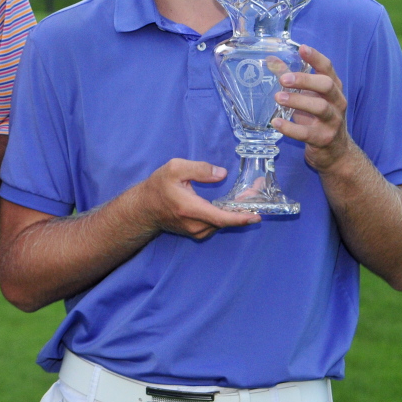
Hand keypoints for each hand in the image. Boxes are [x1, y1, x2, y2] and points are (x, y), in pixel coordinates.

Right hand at [138, 159, 260, 238]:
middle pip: (226, 219)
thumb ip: (199, 169)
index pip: (221, 218)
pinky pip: (216, 224)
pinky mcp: (197, 233)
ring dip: (235, 212)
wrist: (144, 208)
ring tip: (246, 196)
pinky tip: (230, 205)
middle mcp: (196, 224)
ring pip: (222, 222)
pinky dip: (226, 216)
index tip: (257, 216)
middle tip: (257, 192)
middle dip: (243, 207)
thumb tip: (221, 174)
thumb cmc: (159, 186)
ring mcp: (196, 231)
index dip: (240, 218)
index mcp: (191, 209)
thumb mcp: (175, 168)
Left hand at [273, 44, 354, 171]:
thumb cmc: (318, 118)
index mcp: (333, 89)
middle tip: (283, 79)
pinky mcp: (324, 139)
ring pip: (320, 107)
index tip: (302, 48)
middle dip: (305, 80)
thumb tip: (271, 59)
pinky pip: (307, 133)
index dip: (316, 58)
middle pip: (326, 85)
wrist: (335, 152)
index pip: (328, 68)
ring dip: (298, 101)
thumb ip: (291, 77)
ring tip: (278, 97)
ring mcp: (333, 122)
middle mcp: (337, 102)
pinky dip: (290, 128)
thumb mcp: (308, 96)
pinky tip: (276, 123)